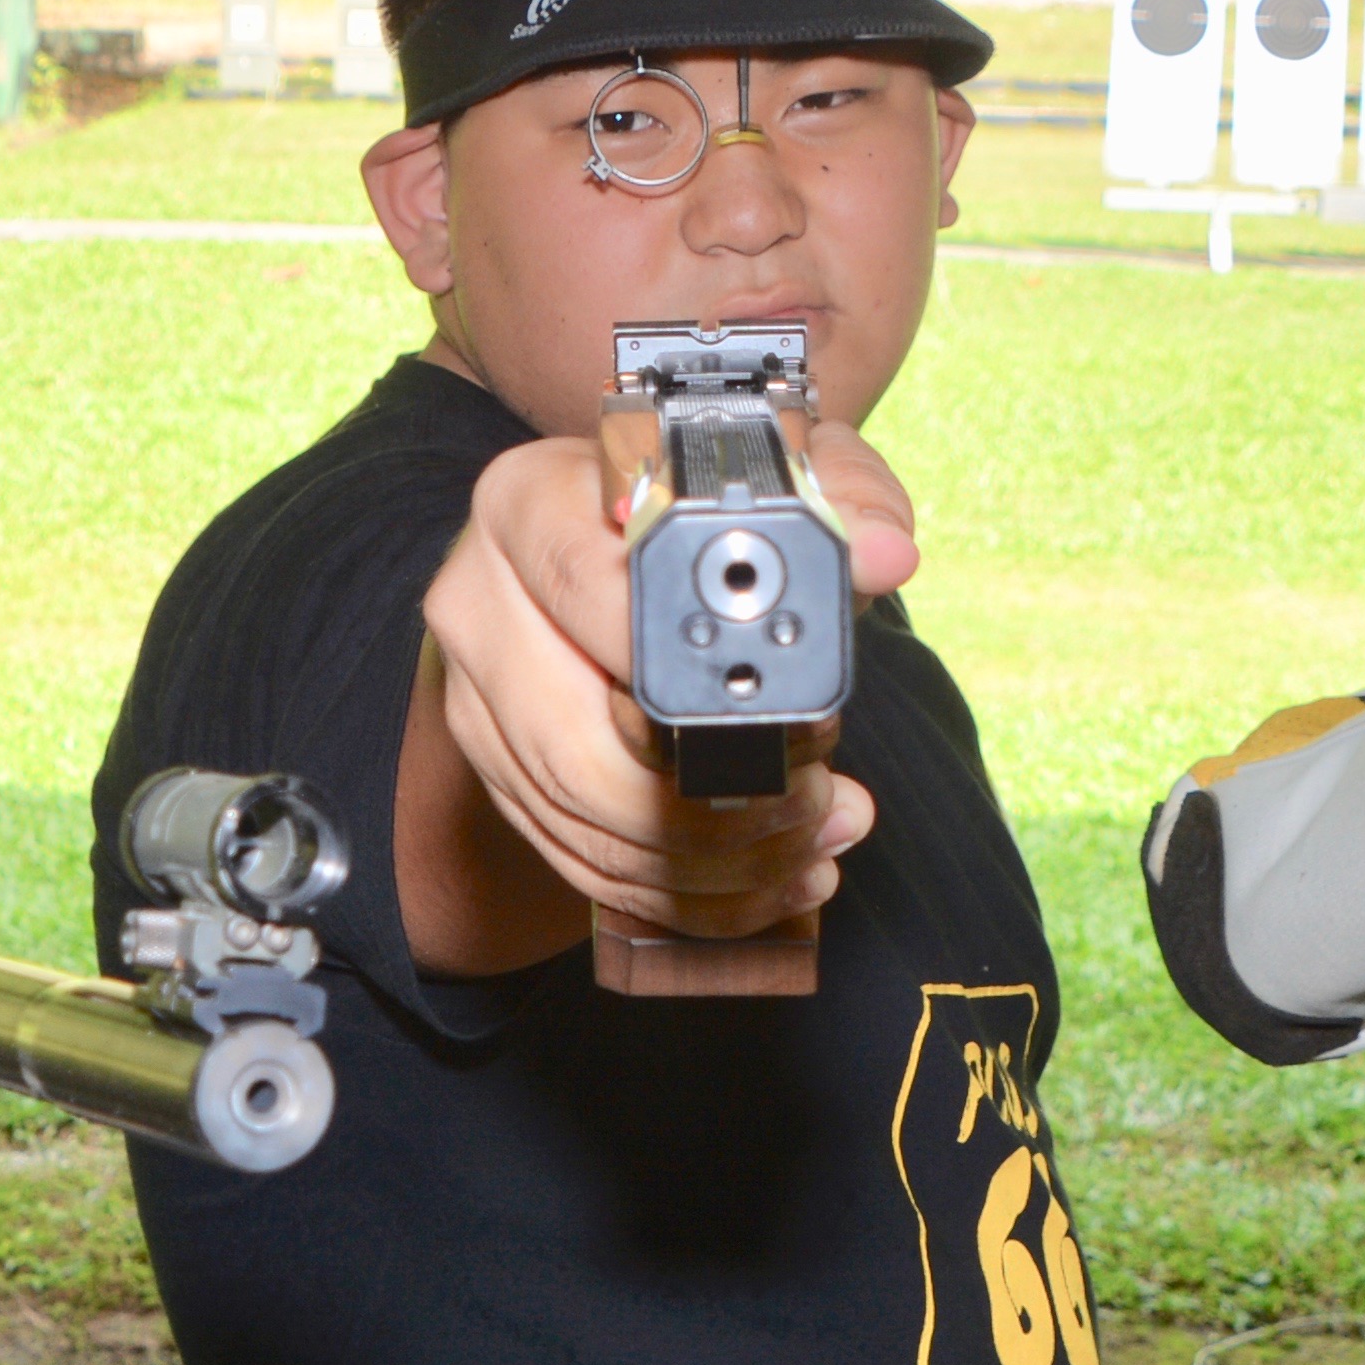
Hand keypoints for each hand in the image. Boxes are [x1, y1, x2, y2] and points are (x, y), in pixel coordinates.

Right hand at [417, 425, 919, 939]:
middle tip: (818, 799)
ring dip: (716, 860)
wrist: (611, 544)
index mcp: (530, 505)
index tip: (787, 710)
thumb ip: (843, 501)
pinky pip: (584, 863)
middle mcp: (482, 604)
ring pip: (585, 822)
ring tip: (815, 841)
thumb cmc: (698, 506)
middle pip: (578, 744)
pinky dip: (684, 891)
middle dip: (715, 802)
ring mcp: (482, 703)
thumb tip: (882, 553)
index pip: (587, 593)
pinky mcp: (502, 777)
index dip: (687, 665)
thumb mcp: (778, 473)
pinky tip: (770, 878)